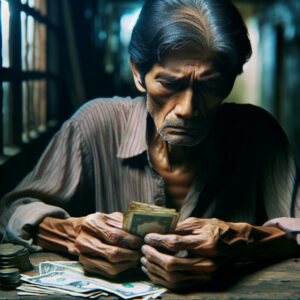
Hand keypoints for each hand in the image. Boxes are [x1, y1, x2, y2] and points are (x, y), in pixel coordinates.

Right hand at [75, 212, 142, 276]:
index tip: (141, 241)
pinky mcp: (86, 266)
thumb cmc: (99, 223)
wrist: (78, 232)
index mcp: (91, 223)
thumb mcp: (110, 217)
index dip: (130, 240)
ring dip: (128, 263)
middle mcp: (84, 240)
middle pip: (112, 253)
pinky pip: (108, 272)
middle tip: (141, 251)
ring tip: (137, 257)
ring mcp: (83, 255)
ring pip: (111, 266)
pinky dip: (121, 268)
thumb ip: (123, 223)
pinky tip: (128, 262)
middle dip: (131, 254)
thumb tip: (140, 233)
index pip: (114, 235)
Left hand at [141, 217, 295, 288]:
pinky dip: (162, 278)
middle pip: (172, 264)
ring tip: (145, 259)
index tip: (147, 237)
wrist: (237, 244)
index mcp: (206, 244)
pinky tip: (154, 270)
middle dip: (154, 256)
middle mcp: (206, 262)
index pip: (175, 244)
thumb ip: (178, 228)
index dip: (158, 240)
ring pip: (173, 277)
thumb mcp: (198, 223)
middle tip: (143, 249)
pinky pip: (178, 284)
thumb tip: (158, 233)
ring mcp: (205, 275)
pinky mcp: (202, 281)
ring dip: (155, 269)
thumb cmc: (217, 229)